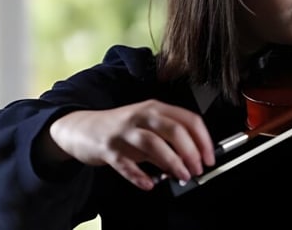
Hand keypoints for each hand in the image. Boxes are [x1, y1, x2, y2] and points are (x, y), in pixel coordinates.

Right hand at [44, 100, 215, 189]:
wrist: (82, 128)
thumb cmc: (121, 127)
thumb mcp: (148, 126)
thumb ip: (169, 140)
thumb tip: (192, 159)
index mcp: (155, 108)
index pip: (188, 119)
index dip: (203, 139)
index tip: (209, 156)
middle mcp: (141, 116)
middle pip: (174, 130)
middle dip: (190, 152)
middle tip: (198, 168)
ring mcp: (124, 132)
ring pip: (153, 144)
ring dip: (172, 162)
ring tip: (182, 176)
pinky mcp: (108, 149)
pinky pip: (125, 164)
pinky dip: (139, 176)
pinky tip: (149, 184)